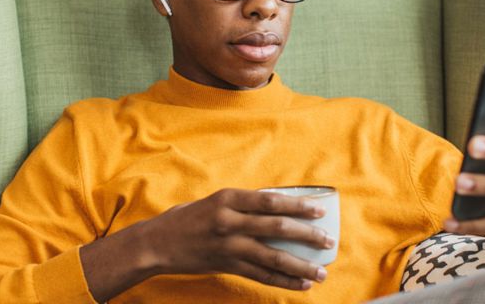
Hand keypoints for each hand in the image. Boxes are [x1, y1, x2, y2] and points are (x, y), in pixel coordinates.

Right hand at [137, 188, 331, 288]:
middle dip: (307, 236)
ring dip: (300, 266)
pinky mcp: (226, 266)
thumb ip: (242, 205)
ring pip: (272, 257)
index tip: (320, 211)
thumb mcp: (214, 202)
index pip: (271, 201)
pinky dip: (282, 281)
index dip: (298, 206)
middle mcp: (229, 221)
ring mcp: (228, 246)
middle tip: (328, 241)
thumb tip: (276, 207)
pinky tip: (299, 285)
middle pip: (277, 228)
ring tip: (321, 273)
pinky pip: (260, 275)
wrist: (156, 244)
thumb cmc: (187, 218)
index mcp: (228, 198)